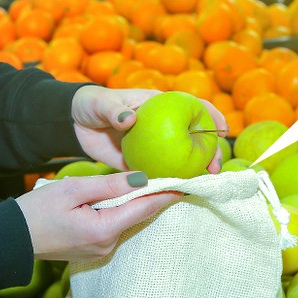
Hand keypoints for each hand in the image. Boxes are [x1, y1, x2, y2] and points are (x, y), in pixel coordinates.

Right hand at [15, 171, 179, 260]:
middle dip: (152, 197)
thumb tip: (141, 178)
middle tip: (171, 176)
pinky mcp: (92, 250)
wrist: (10, 240)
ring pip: (125, 221)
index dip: (166, 195)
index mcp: (103, 229)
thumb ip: (109, 184)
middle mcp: (107, 244)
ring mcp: (100, 250)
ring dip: (133, 204)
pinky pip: (113, 228)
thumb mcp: (72, 189)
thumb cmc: (36, 211)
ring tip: (149, 183)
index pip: (144, 209)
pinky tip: (119, 199)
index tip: (186, 183)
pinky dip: (118, 213)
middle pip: (137, 216)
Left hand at [71, 85, 227, 173]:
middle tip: (212, 169)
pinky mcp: (141, 164)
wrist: (74, 123)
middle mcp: (165, 126)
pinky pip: (159, 175)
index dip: (213, 117)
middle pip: (196, 137)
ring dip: (195, 172)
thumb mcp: (100, 103)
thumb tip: (129, 119)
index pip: (195, 107)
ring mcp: (156, 147)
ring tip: (200, 184)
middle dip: (210, 152)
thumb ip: (113, 110)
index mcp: (161, 105)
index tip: (222, 131)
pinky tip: (175, 194)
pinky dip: (169, 184)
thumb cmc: (92, 104)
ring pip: (182, 159)